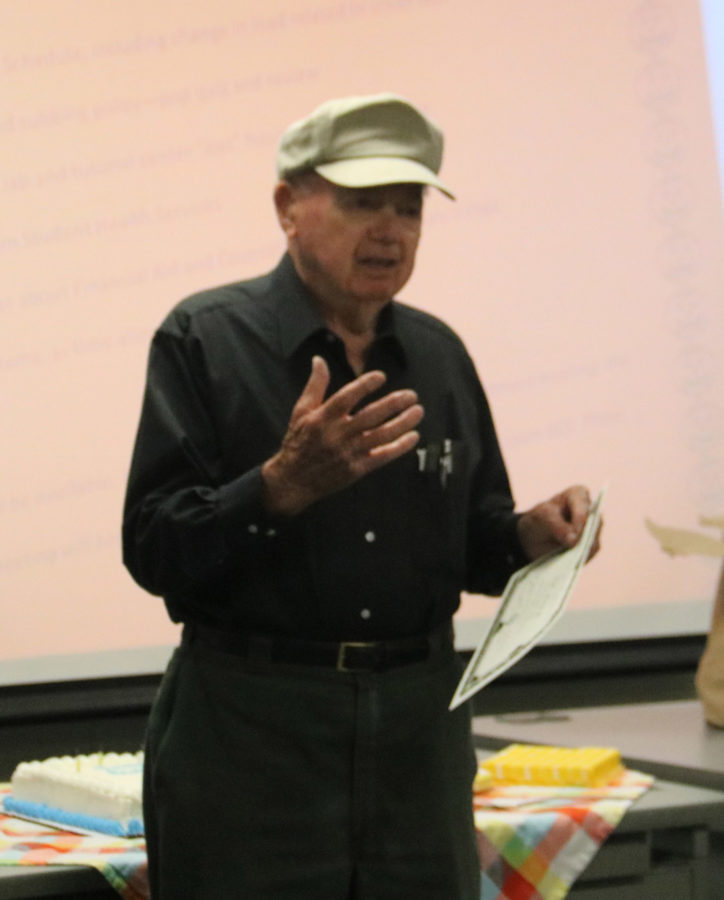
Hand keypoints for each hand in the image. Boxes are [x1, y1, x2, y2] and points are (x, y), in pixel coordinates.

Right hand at [262, 356, 423, 515]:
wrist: (293, 481)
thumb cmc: (298, 442)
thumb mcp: (300, 412)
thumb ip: (314, 386)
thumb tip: (319, 360)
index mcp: (322, 418)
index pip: (346, 398)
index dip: (364, 385)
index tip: (381, 376)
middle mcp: (336, 435)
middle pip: (369, 416)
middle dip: (393, 404)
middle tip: (411, 395)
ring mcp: (348, 453)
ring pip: (380, 436)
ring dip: (402, 423)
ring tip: (418, 411)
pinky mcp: (356, 469)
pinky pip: (382, 456)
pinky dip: (399, 447)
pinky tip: (413, 436)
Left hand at [517, 485, 601, 561]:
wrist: (531, 538)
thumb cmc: (538, 520)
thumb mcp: (541, 518)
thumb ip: (557, 526)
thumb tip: (574, 540)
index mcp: (577, 495)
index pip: (583, 504)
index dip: (581, 517)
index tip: (575, 531)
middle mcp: (589, 511)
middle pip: (594, 523)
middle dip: (584, 536)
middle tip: (575, 547)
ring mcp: (591, 530)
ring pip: (594, 540)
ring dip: (584, 550)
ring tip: (572, 558)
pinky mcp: (590, 546)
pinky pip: (589, 553)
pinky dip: (581, 558)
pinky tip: (571, 563)